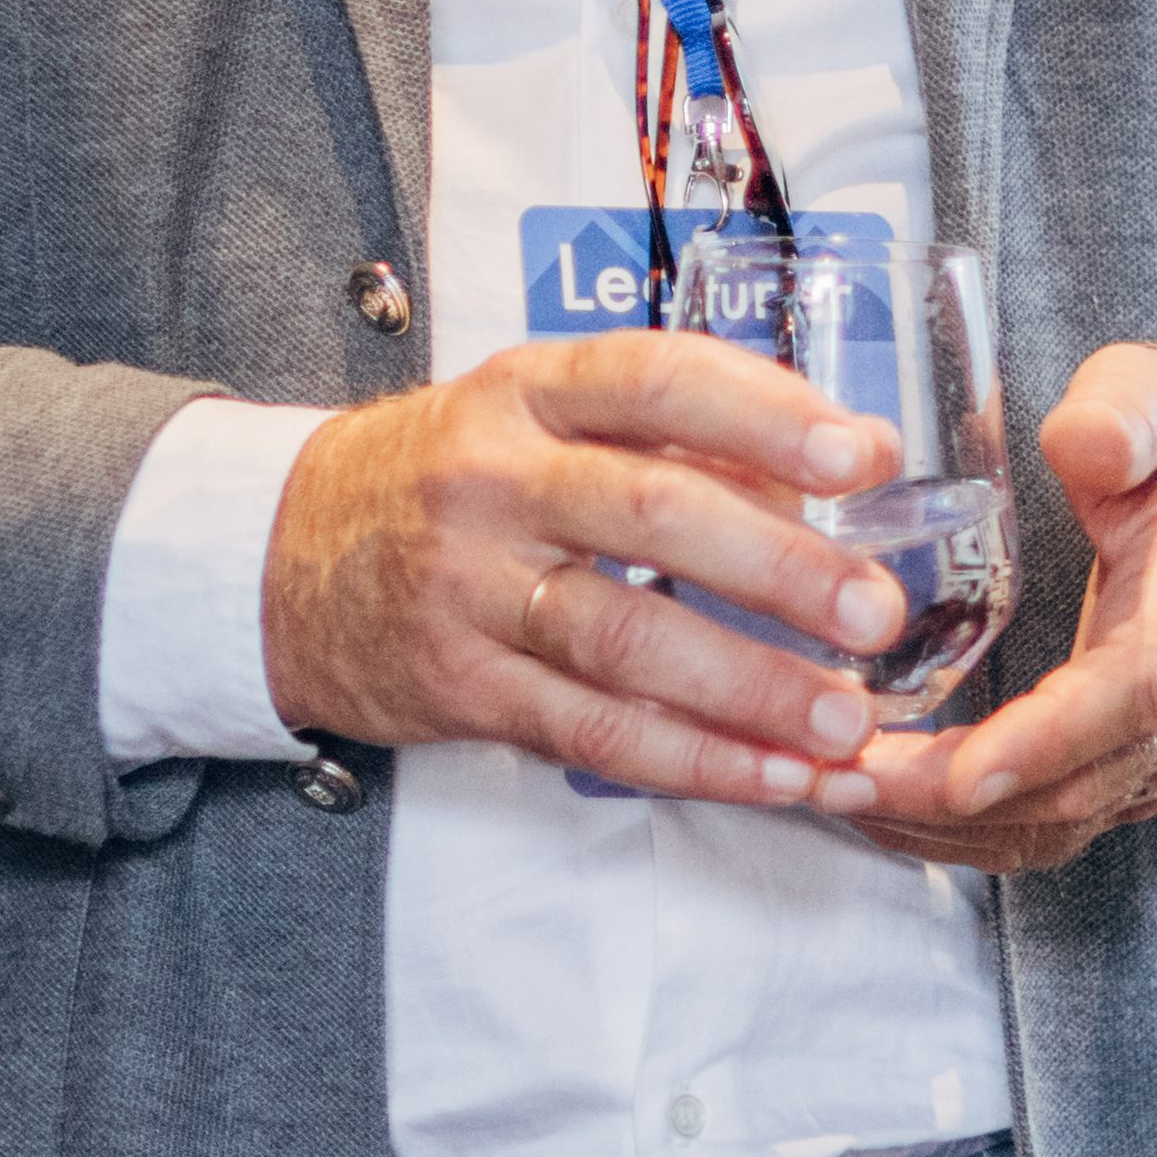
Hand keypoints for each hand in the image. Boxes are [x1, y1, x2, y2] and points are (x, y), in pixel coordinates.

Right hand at [263, 334, 905, 803]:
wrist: (281, 555)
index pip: (657, 380)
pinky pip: (592, 732)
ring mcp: (468, 587)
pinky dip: (695, 761)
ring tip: (844, 720)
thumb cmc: (452, 475)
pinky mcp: (459, 686)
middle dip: (778, 567)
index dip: (768, 414)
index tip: (863, 453)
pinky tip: (775, 777)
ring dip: (748, 687)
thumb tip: (835, 474)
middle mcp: (493, 479)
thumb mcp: (536, 412)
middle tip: (876, 610)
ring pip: (624, 641)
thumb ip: (671, 432)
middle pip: (652, 514)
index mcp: (528, 388)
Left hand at [827, 343, 1156, 878]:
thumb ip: (1126, 411)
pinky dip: (967, 836)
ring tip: (838, 795)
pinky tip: (886, 810)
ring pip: (1063, 823)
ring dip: (947, 829)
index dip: (1047, 740)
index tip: (959, 771)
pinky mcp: (1139, 770)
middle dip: (953, 798)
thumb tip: (1077, 446)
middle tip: (840, 779)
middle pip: (1081, 782)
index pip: (1133, 691)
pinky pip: (1056, 829)